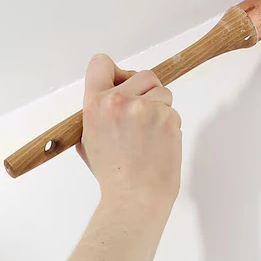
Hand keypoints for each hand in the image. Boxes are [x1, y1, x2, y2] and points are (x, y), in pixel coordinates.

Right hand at [77, 54, 181, 208]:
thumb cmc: (112, 175)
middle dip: (144, 91)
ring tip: (148, 133)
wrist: (135, 196)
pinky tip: (158, 143)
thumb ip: (98, 113)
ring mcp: (145, 108)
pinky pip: (172, 111)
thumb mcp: (89, 139)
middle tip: (140, 114)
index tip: (120, 83)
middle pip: (141, 74)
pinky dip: (168, 124)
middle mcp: (119, 101)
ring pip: (161, 91)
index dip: (114, 72)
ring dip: (159, 107)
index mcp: (95, 104)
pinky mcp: (167, 118)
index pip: (101, 63)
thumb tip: (109, 98)